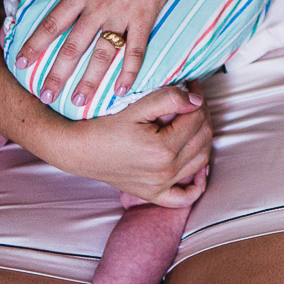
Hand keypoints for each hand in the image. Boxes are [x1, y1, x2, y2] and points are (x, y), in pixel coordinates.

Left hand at [24, 0, 194, 108]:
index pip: (52, 23)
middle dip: (57, 73)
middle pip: (73, 45)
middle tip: (45, 96)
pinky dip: (130, 70)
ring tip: (78, 101)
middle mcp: (98, 7)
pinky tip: (122, 89)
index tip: (21, 62)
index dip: (35, 44)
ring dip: (89, 79)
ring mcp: (122, 14)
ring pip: (101, 53)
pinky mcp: (144, 18)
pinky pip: (136, 49)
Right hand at [32, 83, 212, 207]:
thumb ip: (168, 100)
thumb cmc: (105, 127)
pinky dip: (197, 185)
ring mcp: (161, 186)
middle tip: (191, 101)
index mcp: (164, 148)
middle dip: (202, 115)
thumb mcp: (136, 108)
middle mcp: (167, 171)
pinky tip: (199, 170)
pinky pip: (185, 198)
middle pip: (203, 138)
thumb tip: (196, 101)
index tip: (190, 85)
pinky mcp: (154, 194)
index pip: (197, 118)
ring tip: (192, 123)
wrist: (80, 151)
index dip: (197, 98)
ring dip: (203, 139)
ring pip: (201, 161)